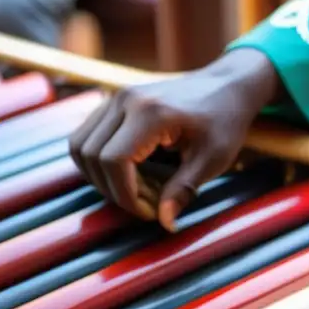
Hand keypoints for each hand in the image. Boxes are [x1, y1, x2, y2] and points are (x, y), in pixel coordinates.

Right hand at [70, 48, 279, 229]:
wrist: (228, 86)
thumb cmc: (225, 121)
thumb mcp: (212, 160)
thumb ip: (183, 190)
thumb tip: (164, 222)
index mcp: (151, 112)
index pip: (113, 161)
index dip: (125, 195)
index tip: (148, 212)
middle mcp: (126, 100)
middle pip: (90, 154)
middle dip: (112, 189)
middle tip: (145, 204)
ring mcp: (116, 96)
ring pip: (80, 145)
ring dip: (100, 176)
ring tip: (136, 190)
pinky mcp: (114, 100)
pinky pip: (87, 135)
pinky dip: (99, 160)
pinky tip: (131, 174)